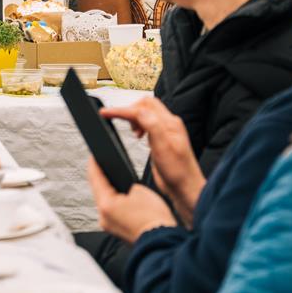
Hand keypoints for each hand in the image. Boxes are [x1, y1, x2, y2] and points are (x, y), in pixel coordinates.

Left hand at [88, 159, 177, 243]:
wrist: (163, 242)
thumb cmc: (154, 220)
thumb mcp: (141, 190)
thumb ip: (127, 183)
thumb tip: (124, 186)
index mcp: (106, 205)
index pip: (95, 178)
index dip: (94, 165)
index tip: (93, 157)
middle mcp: (103, 218)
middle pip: (99, 192)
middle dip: (103, 179)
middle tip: (105, 166)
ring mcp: (110, 226)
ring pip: (106, 203)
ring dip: (111, 193)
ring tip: (116, 182)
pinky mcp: (118, 232)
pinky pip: (114, 213)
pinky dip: (117, 205)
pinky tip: (125, 200)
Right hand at [103, 97, 204, 219]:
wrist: (185, 188)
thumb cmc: (178, 173)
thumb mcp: (163, 149)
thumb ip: (153, 127)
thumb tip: (140, 111)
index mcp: (170, 124)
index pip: (142, 107)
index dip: (122, 110)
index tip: (106, 113)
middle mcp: (169, 124)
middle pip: (145, 104)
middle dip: (129, 110)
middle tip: (118, 122)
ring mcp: (165, 131)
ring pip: (145, 113)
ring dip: (133, 118)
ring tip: (132, 132)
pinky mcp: (161, 139)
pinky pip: (147, 124)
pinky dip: (138, 125)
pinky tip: (138, 137)